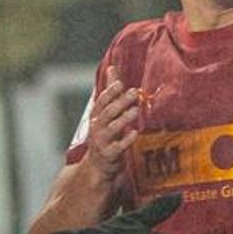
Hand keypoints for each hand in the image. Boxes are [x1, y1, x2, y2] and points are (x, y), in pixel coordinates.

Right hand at [80, 67, 139, 181]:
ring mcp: (102, 141)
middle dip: (120, 102)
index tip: (119, 83)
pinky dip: (126, 139)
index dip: (109, 92)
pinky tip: (135, 133)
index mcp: (97, 116)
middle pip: (108, 113)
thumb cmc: (104, 134)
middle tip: (134, 93)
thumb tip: (112, 67)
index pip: (101, 102)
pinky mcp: (110, 154)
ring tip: (135, 110)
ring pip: (112, 128)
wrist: (97, 165)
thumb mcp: (105, 113)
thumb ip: (111, 92)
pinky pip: (118, 146)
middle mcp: (97, 127)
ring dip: (124, 118)